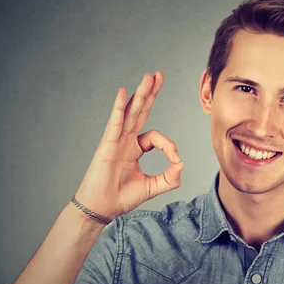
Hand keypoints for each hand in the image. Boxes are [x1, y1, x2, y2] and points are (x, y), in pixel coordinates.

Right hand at [74, 71, 182, 219]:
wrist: (102, 208)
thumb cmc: (121, 197)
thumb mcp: (153, 187)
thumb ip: (170, 177)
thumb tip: (182, 164)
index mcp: (136, 148)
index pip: (157, 137)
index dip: (170, 146)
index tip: (175, 160)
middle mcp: (126, 140)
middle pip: (140, 111)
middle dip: (150, 93)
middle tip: (158, 75)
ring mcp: (116, 140)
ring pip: (131, 111)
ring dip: (141, 93)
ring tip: (149, 76)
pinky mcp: (107, 144)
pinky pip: (115, 121)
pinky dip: (120, 107)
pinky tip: (124, 92)